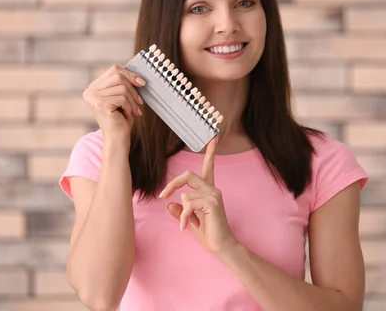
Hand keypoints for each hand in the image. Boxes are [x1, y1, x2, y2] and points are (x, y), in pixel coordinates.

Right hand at [82, 64, 145, 141]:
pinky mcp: (100, 104)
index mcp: (95, 86)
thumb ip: (125, 79)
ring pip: (122, 87)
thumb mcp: (124, 95)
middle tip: (140, 102)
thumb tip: (133, 58)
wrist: (118, 137)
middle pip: (118, 75)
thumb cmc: (122, 117)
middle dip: (133, 88)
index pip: (114, 70)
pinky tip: (128, 114)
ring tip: (134, 110)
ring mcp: (93, 97)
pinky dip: (129, 106)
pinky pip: (122, 97)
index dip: (130, 74)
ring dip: (133, 99)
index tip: (142, 83)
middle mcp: (90, 90)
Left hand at [159, 136, 238, 257]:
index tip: (214, 137)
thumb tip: (169, 204)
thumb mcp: (189, 221)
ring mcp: (214, 195)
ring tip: (183, 225)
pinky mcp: (213, 203)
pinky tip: (184, 226)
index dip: (210, 152)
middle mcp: (213, 189)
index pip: (208, 167)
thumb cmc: (209, 235)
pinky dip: (182, 216)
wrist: (223, 248)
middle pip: (188, 175)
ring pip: (186, 193)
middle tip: (162, 196)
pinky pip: (188, 203)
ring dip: (180, 211)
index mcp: (208, 191)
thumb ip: (180, 211)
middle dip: (172, 184)